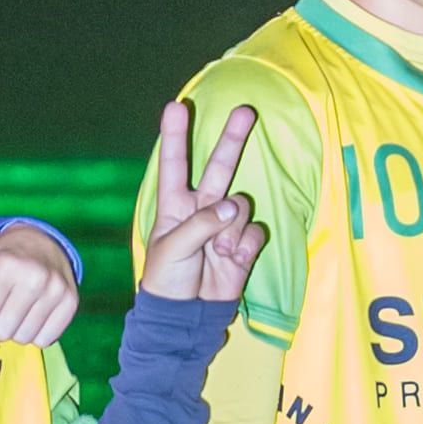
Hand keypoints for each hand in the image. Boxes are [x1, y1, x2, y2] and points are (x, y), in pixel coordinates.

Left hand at [0, 219, 84, 352]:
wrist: (44, 241)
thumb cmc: (8, 255)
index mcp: (5, 266)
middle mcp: (34, 277)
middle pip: (3, 331)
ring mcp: (56, 290)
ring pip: (25, 338)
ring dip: (14, 333)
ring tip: (13, 317)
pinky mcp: (71, 302)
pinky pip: (46, 339)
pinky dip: (35, 335)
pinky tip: (31, 319)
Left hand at [125, 99, 266, 304]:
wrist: (189, 316)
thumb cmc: (168, 280)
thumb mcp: (173, 250)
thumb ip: (200, 225)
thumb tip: (232, 208)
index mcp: (174, 205)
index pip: (174, 164)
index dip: (174, 136)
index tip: (176, 106)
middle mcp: (201, 207)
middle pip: (220, 166)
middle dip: (233, 138)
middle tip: (245, 111)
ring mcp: (225, 224)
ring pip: (240, 204)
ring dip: (232, 228)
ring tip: (218, 252)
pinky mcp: (243, 243)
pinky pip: (254, 231)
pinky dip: (245, 245)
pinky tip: (232, 261)